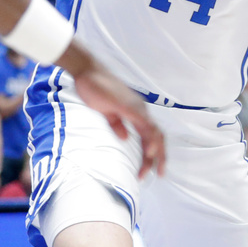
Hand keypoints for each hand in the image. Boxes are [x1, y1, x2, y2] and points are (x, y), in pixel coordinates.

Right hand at [65, 46, 164, 178]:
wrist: (87, 72)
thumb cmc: (95, 90)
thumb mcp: (107, 112)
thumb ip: (117, 124)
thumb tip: (124, 138)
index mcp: (137, 113)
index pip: (151, 135)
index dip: (154, 152)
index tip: (152, 169)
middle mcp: (142, 111)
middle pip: (157, 137)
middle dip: (160, 157)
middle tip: (159, 174)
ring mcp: (137, 108)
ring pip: (154, 133)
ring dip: (155, 152)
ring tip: (154, 169)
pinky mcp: (130, 107)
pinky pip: (144, 125)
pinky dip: (149, 139)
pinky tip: (150, 151)